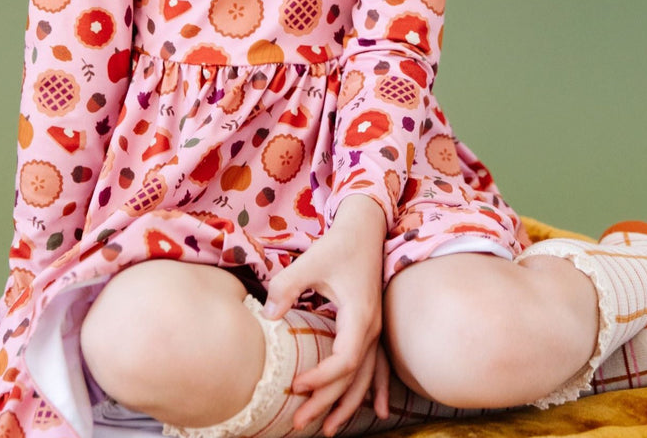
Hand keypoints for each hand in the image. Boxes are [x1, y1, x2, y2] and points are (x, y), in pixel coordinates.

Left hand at [263, 196, 388, 434]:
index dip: (321, 378)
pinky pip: (375, 365)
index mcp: (359, 315)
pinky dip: (373, 388)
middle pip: (353, 377)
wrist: (364, 228)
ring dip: (348, 404)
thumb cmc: (339, 244)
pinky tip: (379, 409)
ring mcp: (375, 328)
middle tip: (300, 423)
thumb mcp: (311, 261)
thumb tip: (267, 315)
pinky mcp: (371, 325)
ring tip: (328, 429)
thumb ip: (288, 286)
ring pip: (365, 376)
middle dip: (327, 402)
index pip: (344, 360)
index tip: (295, 386)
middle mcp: (371, 327)